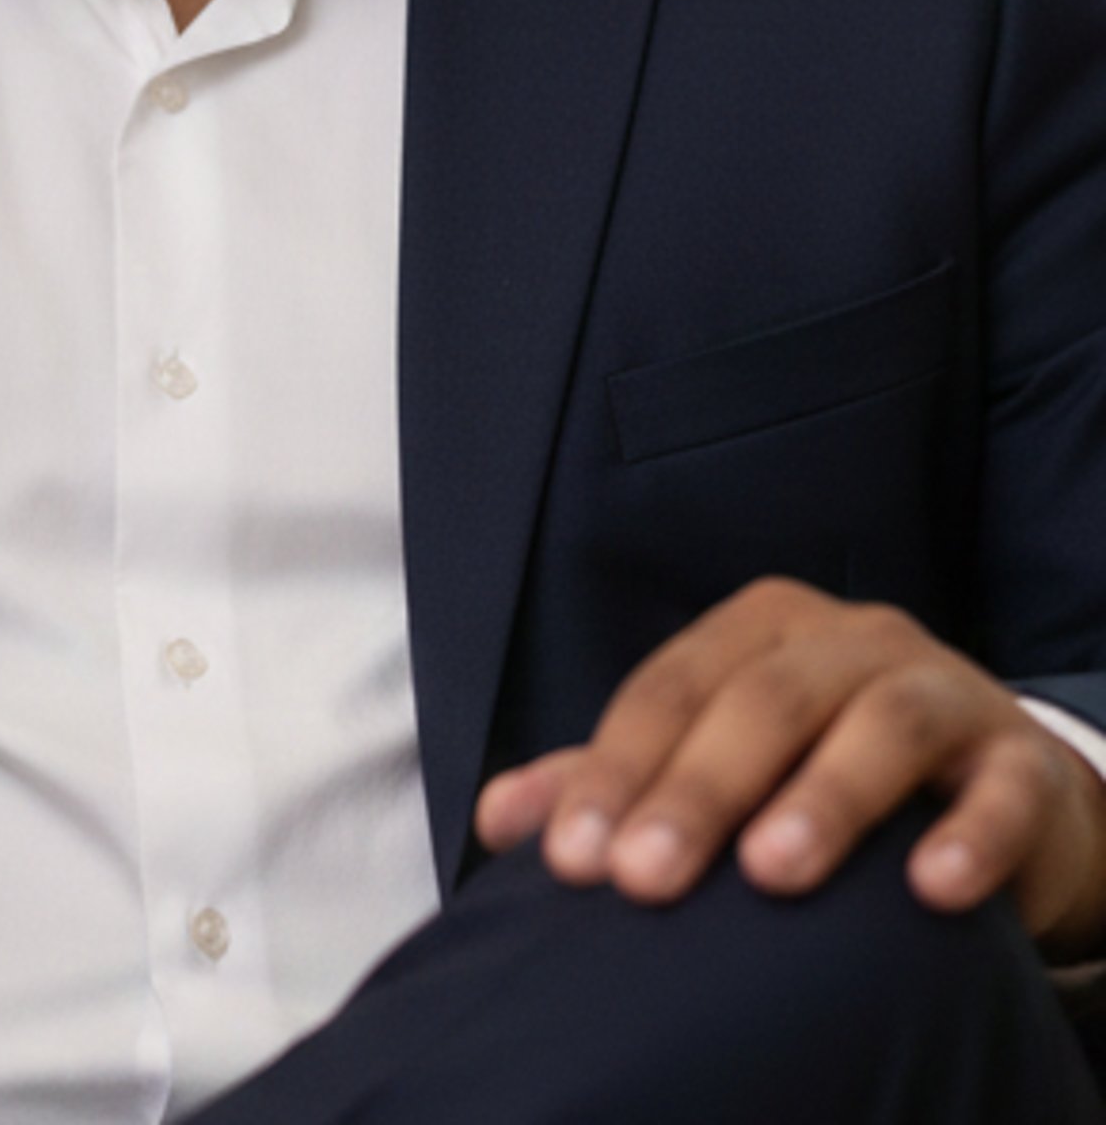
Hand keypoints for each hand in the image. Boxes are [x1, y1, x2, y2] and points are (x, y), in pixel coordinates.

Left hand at [475, 576, 1105, 956]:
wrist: (997, 791)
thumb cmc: (827, 770)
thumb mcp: (725, 761)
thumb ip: (619, 783)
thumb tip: (497, 820)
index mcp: (761, 629)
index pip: (671, 687)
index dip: (615, 768)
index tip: (570, 862)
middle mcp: (849, 641)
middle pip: (763, 699)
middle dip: (698, 789)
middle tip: (643, 879)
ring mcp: (942, 690)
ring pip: (881, 723)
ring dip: (826, 796)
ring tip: (773, 876)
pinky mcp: (1022, 761)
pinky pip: (1001, 789)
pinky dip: (969, 835)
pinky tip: (932, 890)